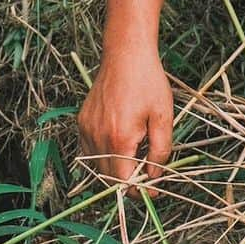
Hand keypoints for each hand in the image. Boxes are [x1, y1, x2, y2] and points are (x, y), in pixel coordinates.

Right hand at [76, 49, 173, 197]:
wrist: (126, 53)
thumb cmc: (148, 81)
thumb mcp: (163, 116)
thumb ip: (160, 151)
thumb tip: (155, 177)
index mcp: (119, 139)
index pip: (123, 183)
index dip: (139, 190)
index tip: (152, 189)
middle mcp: (97, 138)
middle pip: (109, 178)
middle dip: (129, 180)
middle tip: (148, 171)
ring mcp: (86, 131)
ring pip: (98, 166)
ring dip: (116, 167)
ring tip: (137, 150)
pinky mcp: (81, 123)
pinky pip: (90, 150)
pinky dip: (104, 154)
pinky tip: (120, 140)